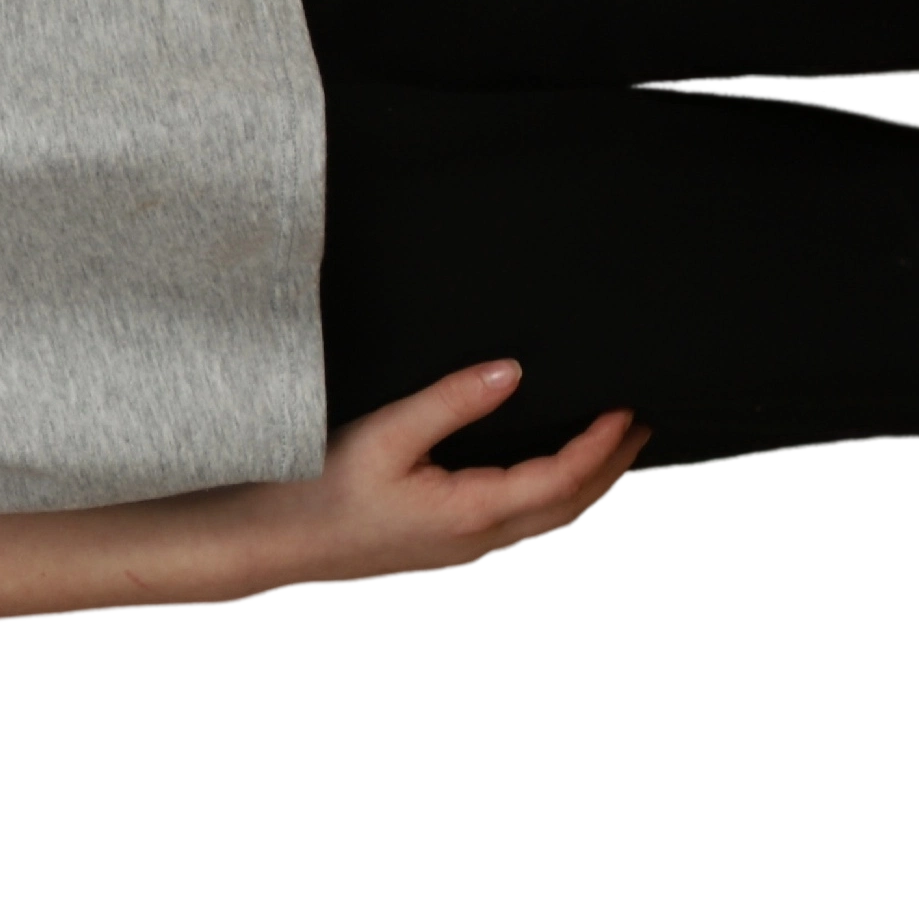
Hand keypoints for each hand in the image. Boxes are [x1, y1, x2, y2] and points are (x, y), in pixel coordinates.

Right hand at [288, 360, 650, 588]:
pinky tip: (546, 475)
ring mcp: (466, 546)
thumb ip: (450, 402)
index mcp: (473, 510)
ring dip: (588, 482)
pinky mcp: (448, 544)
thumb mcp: (383, 436)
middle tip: (643, 425)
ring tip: (611, 446)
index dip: (603, 443)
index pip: (563, 477)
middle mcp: (480, 537)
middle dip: (613, 465)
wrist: (275, 544)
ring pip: (550, 518)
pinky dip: (555, 494)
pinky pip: (523, 520)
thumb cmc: (318, 492)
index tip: (628, 408)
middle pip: (572, 504)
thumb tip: (510, 372)